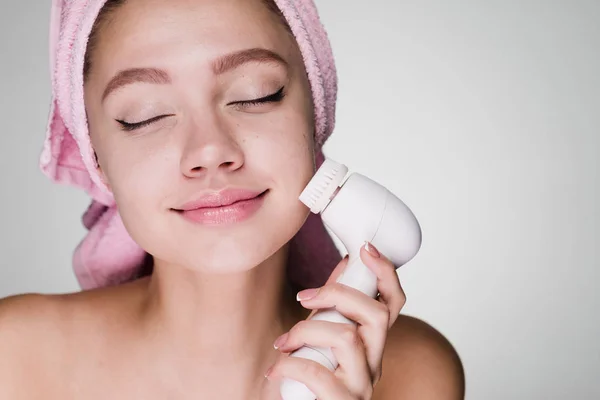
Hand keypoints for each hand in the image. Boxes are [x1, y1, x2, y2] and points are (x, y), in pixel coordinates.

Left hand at [265, 242, 405, 398]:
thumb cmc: (311, 378)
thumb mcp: (322, 336)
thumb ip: (333, 308)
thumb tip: (345, 264)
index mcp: (372, 342)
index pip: (393, 303)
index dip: (385, 273)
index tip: (365, 248)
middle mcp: (375, 362)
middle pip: (377, 314)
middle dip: (337, 294)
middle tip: (303, 297)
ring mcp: (362, 384)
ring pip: (348, 337)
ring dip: (306, 331)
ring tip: (283, 342)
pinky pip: (319, 373)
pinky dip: (290, 365)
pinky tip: (276, 369)